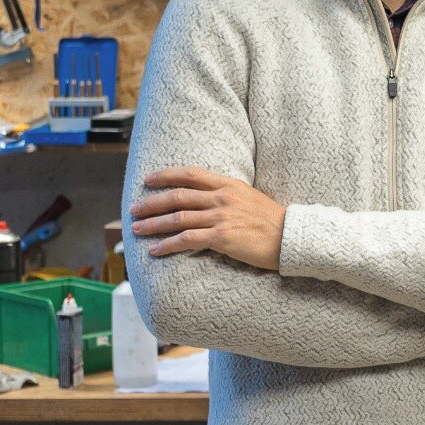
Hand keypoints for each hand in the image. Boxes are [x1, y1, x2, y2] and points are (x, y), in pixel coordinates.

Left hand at [129, 168, 286, 270]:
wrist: (291, 237)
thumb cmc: (272, 221)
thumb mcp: (250, 198)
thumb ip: (227, 195)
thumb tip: (206, 198)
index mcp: (229, 185)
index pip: (191, 174)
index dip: (166, 175)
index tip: (148, 179)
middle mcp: (222, 198)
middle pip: (177, 196)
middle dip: (151, 203)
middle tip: (133, 209)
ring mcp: (221, 217)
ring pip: (177, 218)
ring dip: (153, 224)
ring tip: (137, 230)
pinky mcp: (222, 238)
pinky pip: (187, 240)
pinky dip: (167, 245)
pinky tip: (156, 250)